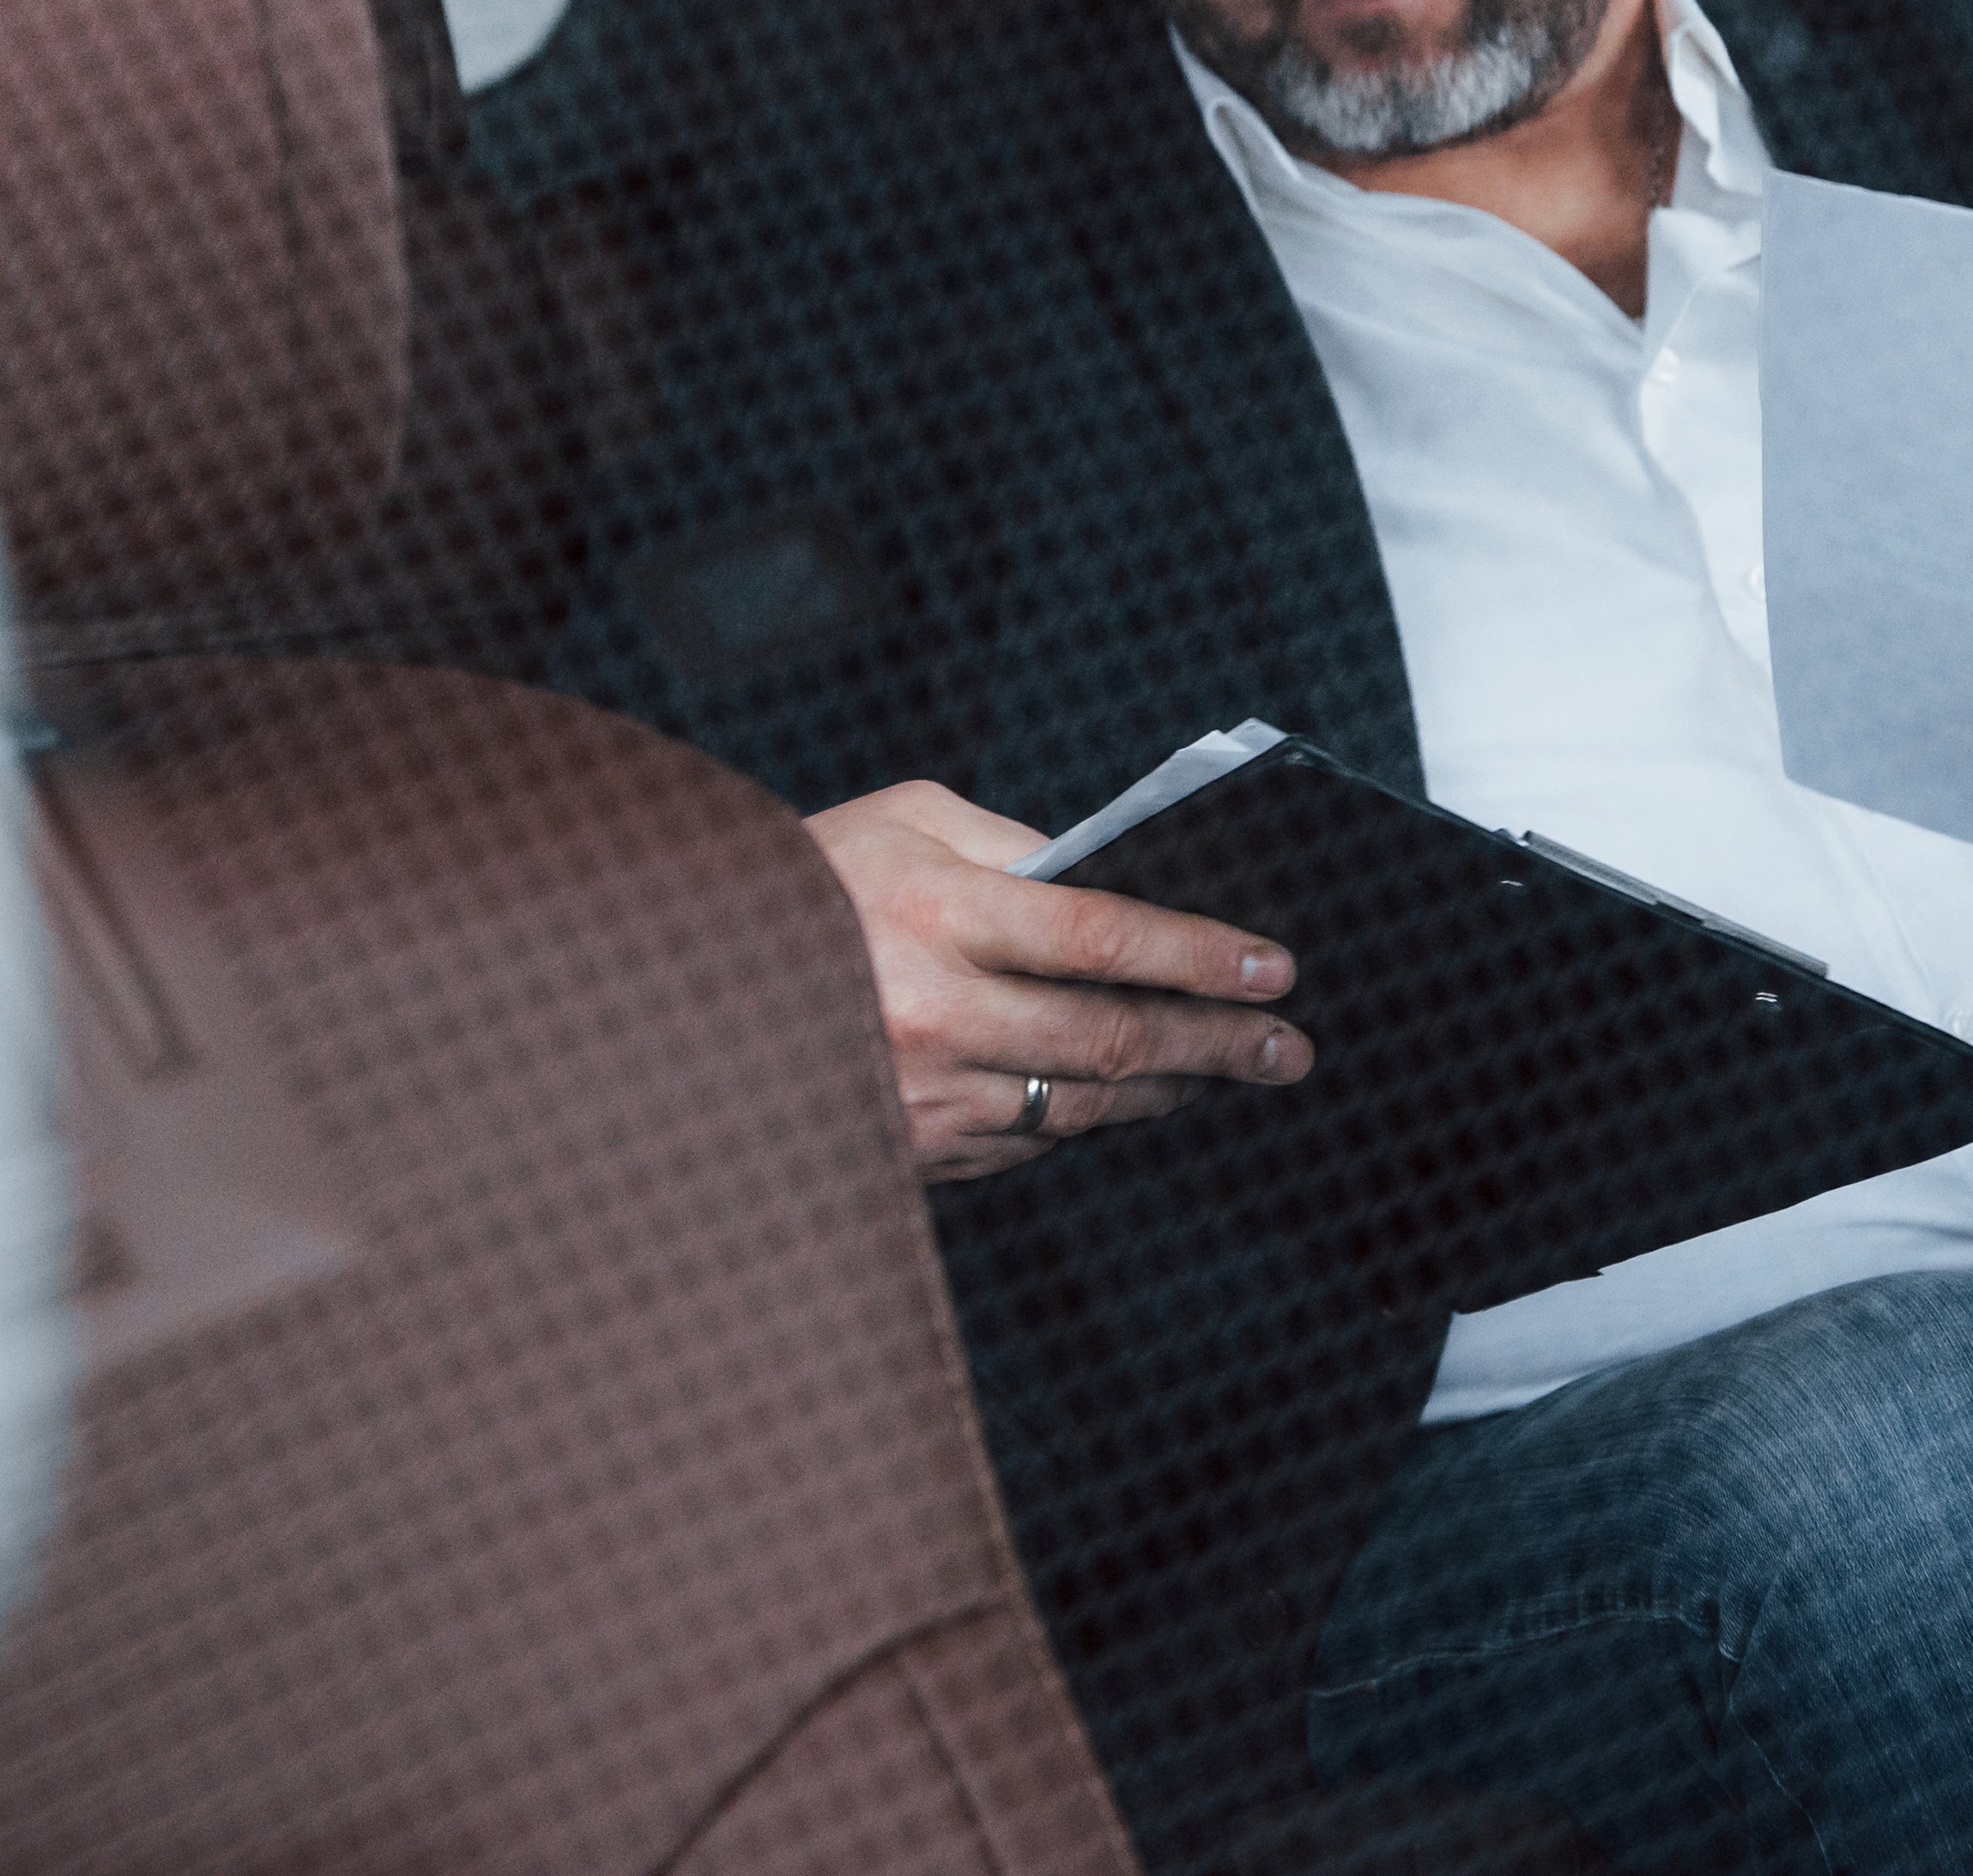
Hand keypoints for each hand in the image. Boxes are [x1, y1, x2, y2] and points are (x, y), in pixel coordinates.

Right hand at [804, 779, 1313, 1180]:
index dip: (1199, 955)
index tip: (1277, 968)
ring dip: (1171, 1090)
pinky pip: (1028, 1141)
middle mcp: (931, 1013)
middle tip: (1290, 1046)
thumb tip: (1113, 885)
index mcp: (933, 913)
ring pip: (1082, 1104)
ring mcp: (921, 1095)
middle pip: (1112, 1037)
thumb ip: (1012, 849)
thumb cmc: (808, 879)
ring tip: (1234, 1070)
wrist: (681, 985)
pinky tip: (1135, 1097)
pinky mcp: (911, 1149)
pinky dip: (1091, 1118)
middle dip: (1218, 1042)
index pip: (1100, 938)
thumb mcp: (903, 823)